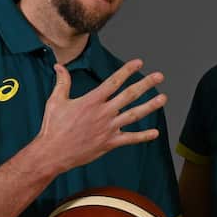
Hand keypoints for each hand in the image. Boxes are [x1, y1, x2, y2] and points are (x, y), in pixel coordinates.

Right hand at [36, 59, 166, 173]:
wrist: (53, 152)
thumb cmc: (53, 127)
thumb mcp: (56, 101)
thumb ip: (62, 82)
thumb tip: (58, 66)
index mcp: (91, 101)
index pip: (113, 82)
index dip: (127, 71)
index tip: (139, 63)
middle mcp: (103, 113)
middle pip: (129, 95)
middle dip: (146, 84)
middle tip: (159, 76)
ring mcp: (108, 128)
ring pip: (134, 115)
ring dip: (150, 106)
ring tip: (163, 98)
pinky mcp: (109, 143)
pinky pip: (130, 138)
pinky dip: (143, 136)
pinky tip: (155, 132)